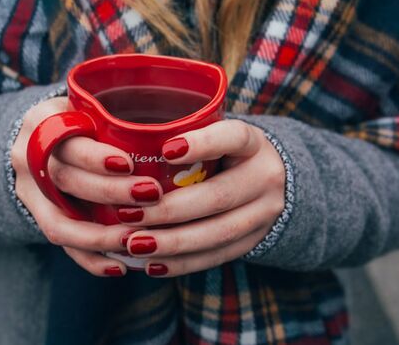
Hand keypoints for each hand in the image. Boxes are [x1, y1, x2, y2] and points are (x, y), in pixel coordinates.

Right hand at [10, 97, 164, 276]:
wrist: (39, 139)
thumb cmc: (81, 119)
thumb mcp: (89, 106)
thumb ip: (116, 116)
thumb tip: (180, 129)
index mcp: (42, 121)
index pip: (65, 140)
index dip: (95, 157)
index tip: (129, 163)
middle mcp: (27, 156)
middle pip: (64, 180)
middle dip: (109, 192)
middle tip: (151, 195)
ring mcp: (27, 191)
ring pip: (58, 221)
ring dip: (99, 236)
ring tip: (136, 240)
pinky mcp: (36, 217)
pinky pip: (61, 244)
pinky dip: (90, 258)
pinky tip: (120, 266)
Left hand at [118, 120, 285, 276]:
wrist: (273, 182)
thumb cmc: (225, 152)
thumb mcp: (217, 134)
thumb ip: (185, 135)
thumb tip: (125, 142)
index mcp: (253, 143)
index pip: (234, 137)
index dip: (203, 144)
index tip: (166, 150)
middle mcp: (265, 177)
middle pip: (218, 196)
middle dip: (169, 210)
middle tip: (127, 215)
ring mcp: (264, 213)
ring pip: (218, 233)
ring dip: (172, 242)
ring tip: (134, 244)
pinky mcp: (254, 241)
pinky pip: (216, 256)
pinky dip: (182, 263)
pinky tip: (151, 264)